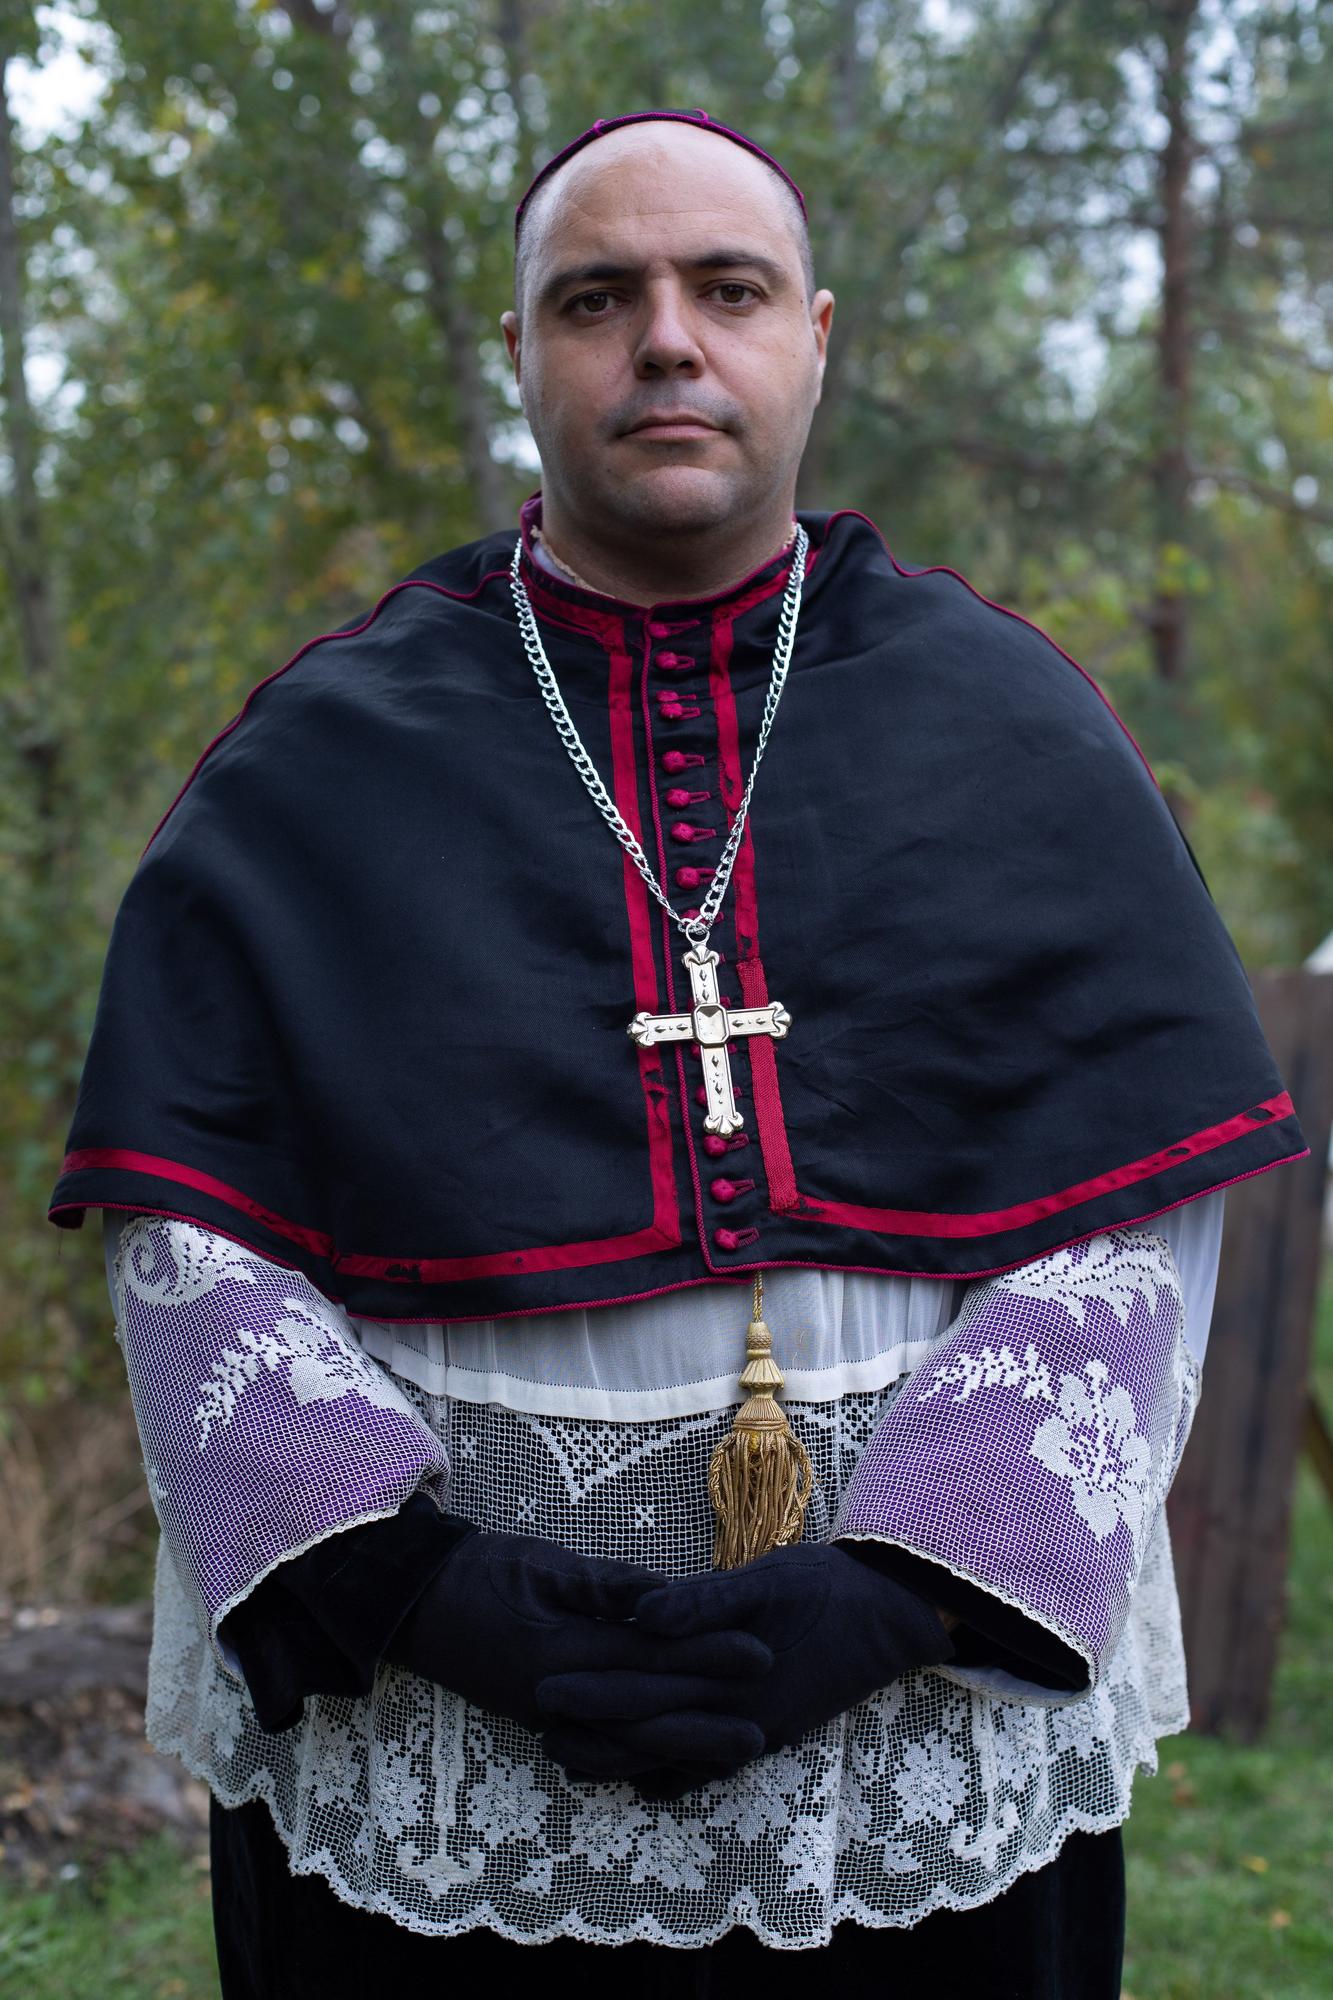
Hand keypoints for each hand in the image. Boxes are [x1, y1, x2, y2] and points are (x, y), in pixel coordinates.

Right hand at [385, 1526, 771, 1785]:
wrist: (419, 1605)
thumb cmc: (483, 1572)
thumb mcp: (542, 1563)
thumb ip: (604, 1583)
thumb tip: (662, 1594)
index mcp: (562, 1648)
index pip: (650, 1653)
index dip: (708, 1654)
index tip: (759, 1653)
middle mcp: (559, 1693)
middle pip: (647, 1711)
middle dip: (707, 1720)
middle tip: (763, 1733)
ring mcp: (550, 1715)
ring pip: (627, 1740)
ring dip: (683, 1749)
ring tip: (736, 1755)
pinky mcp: (545, 1719)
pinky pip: (603, 1745)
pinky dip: (643, 1755)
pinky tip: (679, 1761)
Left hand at [538, 1543, 953, 1783]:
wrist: (892, 1616)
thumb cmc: (826, 1587)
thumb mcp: (765, 1579)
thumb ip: (702, 1600)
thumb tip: (641, 1615)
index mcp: (730, 1676)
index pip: (646, 1688)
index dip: (592, 1691)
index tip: (543, 1687)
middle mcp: (738, 1717)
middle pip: (650, 1729)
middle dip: (593, 1730)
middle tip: (538, 1725)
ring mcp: (755, 1733)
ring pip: (675, 1757)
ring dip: (622, 1759)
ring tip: (571, 1759)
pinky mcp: (770, 1734)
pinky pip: (711, 1765)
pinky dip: (674, 1774)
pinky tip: (647, 1784)